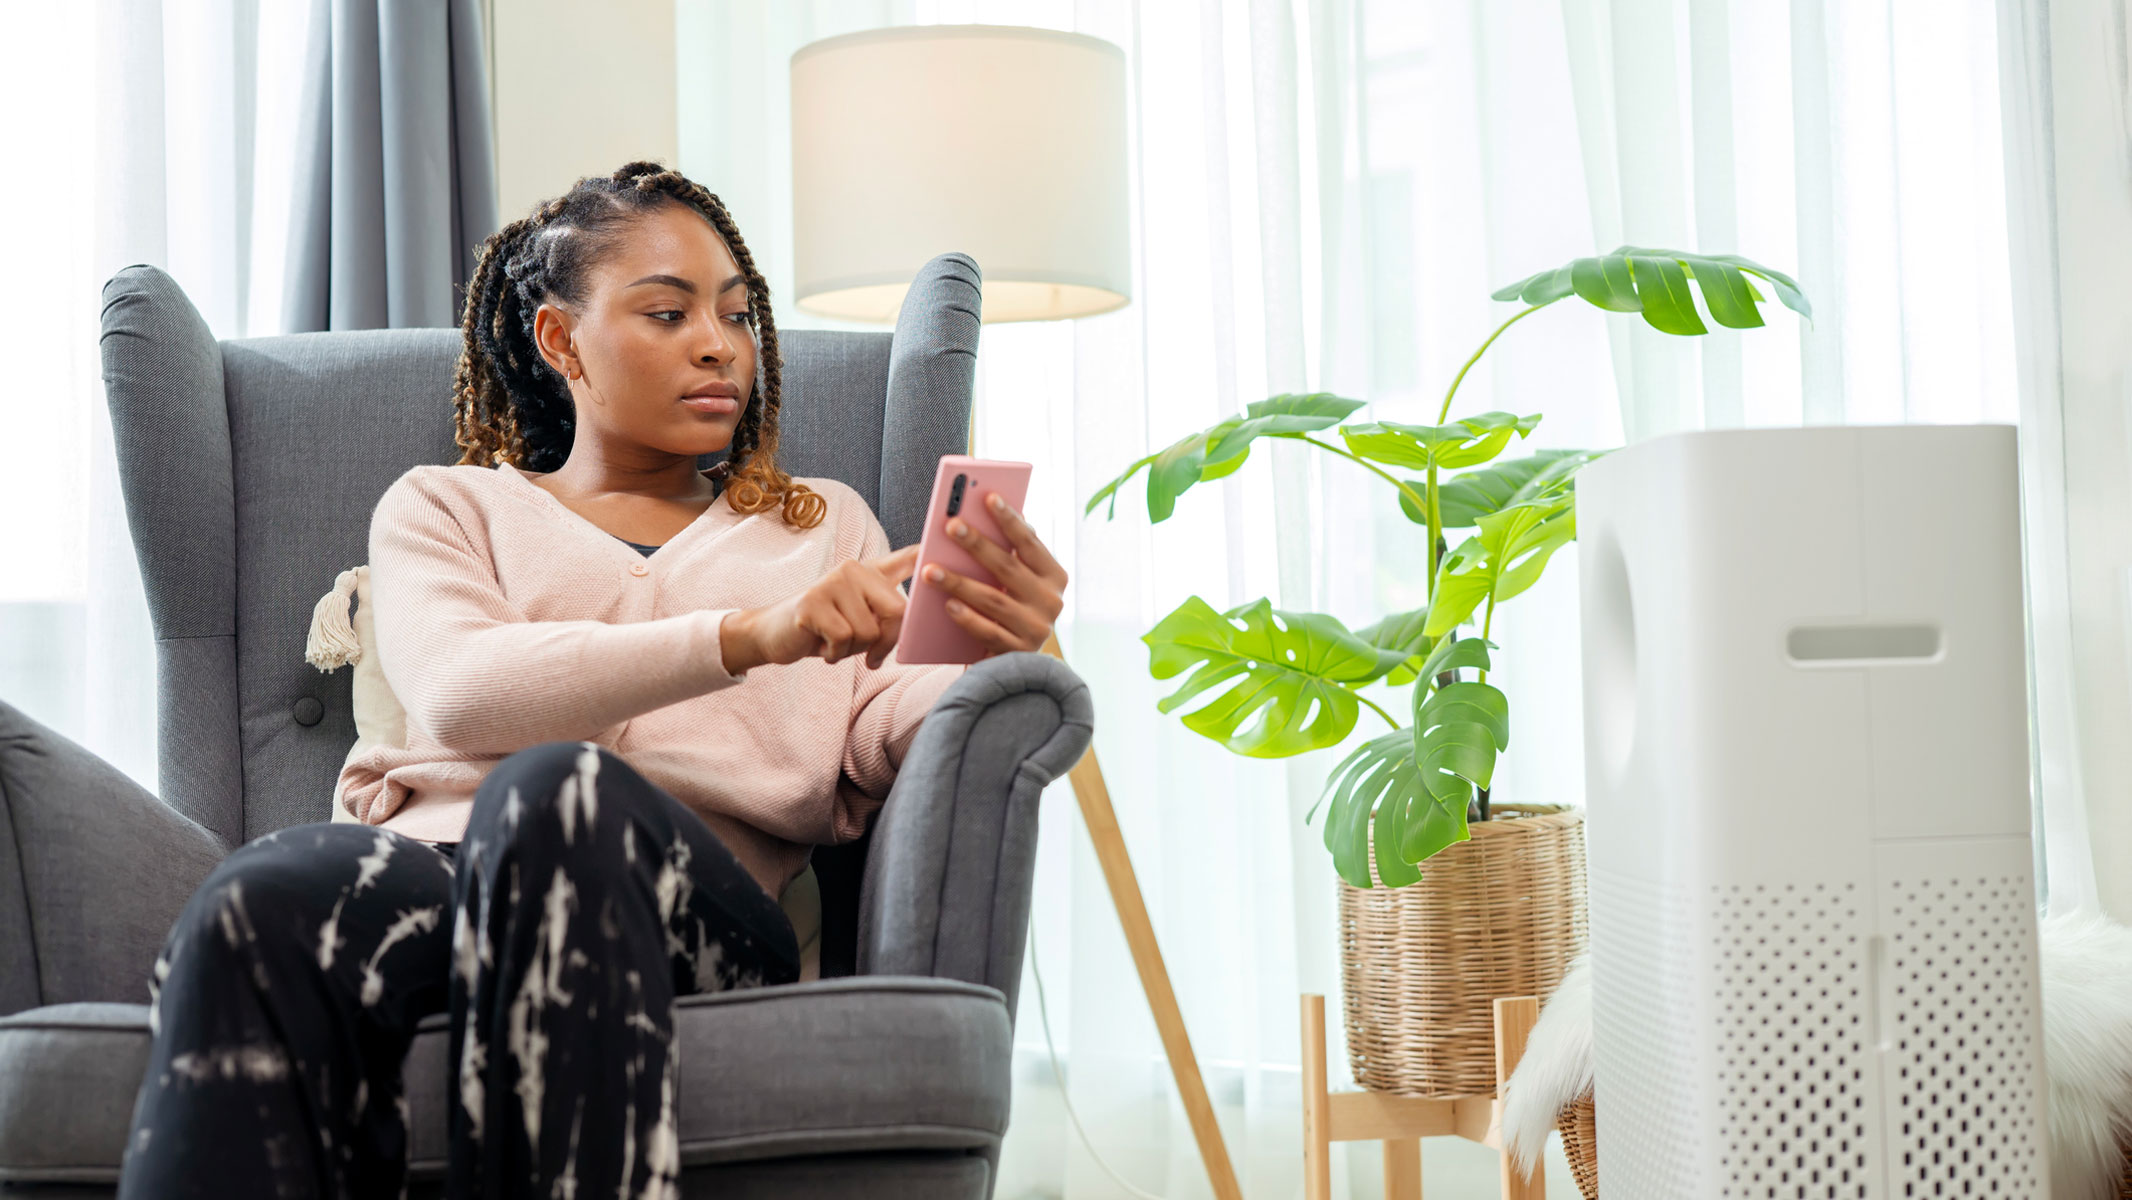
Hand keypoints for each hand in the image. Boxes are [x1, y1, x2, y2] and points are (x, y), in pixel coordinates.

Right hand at [721, 545, 917, 672]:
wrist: (775, 634)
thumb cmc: (826, 628)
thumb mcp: (861, 617)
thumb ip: (888, 612)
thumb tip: (919, 620)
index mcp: (871, 572)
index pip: (907, 557)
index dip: (930, 552)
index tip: (956, 529)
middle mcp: (854, 570)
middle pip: (898, 611)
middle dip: (886, 642)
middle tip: (869, 654)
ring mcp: (832, 583)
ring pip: (869, 632)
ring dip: (853, 650)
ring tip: (836, 641)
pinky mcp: (812, 602)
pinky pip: (844, 638)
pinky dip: (835, 653)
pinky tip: (822, 645)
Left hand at [924, 494, 1068, 657]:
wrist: (1016, 663)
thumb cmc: (1011, 606)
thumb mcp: (1017, 579)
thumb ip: (1011, 552)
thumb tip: (988, 512)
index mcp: (1054, 576)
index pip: (1030, 542)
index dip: (1010, 519)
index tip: (988, 496)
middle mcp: (1051, 602)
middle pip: (1008, 568)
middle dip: (978, 545)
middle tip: (951, 525)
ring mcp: (1037, 629)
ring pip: (994, 601)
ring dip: (960, 583)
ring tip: (930, 570)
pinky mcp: (1018, 653)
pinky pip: (989, 633)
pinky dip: (967, 618)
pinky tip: (947, 604)